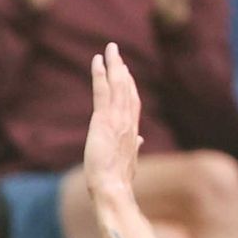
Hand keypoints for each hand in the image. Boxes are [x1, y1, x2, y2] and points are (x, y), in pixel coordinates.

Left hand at [82, 39, 146, 216]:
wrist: (113, 188)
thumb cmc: (118, 181)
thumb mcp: (129, 161)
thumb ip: (134, 147)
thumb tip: (140, 141)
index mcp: (132, 131)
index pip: (133, 102)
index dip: (130, 85)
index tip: (125, 71)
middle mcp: (128, 121)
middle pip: (127, 88)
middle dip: (122, 68)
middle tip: (116, 51)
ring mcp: (117, 119)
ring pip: (117, 85)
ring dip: (113, 65)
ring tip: (110, 49)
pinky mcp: (103, 121)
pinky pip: (102, 92)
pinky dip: (100, 75)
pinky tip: (98, 61)